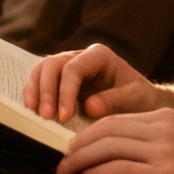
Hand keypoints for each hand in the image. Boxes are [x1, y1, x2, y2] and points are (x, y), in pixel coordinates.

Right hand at [23, 43, 173, 123]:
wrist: (141, 103)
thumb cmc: (140, 99)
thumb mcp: (135, 100)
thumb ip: (115, 100)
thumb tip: (89, 106)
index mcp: (99, 56)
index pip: (74, 68)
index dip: (65, 91)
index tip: (64, 117)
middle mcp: (80, 56)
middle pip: (53, 65)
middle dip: (46, 91)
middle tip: (46, 117)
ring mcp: (68, 66)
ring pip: (42, 70)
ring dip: (35, 91)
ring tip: (34, 114)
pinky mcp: (60, 80)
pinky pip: (40, 81)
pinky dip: (34, 94)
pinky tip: (32, 110)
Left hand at [57, 109, 173, 173]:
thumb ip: (159, 145)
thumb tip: (126, 160)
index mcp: (166, 117)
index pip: (115, 119)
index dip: (89, 134)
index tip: (74, 147)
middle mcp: (162, 128)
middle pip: (105, 130)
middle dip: (77, 146)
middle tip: (62, 161)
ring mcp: (163, 149)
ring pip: (107, 147)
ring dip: (81, 161)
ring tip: (67, 173)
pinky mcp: (165, 173)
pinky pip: (119, 169)